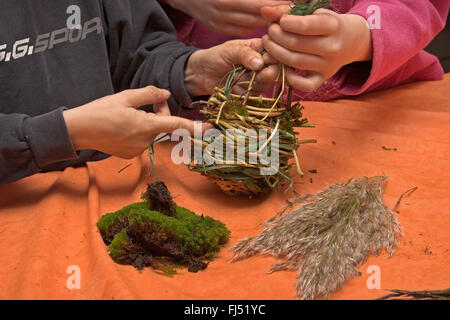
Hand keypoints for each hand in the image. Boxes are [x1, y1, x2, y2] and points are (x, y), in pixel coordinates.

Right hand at [63, 86, 210, 158]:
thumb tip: (166, 94)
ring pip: (153, 133)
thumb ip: (150, 95)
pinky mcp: (130, 155)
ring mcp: (138, 150)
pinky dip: (140, 131)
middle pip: (164, 126)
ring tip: (129, 112)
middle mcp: (146, 142)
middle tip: (148, 100)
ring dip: (150, 121)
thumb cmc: (100, 111)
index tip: (211, 129)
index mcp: (147, 126)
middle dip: (161, 112)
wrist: (78, 130)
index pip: (177, 126)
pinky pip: (143, 140)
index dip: (196, 128)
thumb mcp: (126, 97)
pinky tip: (124, 125)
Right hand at [165, 0, 288, 35]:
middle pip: (259, 15)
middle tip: (292, 12)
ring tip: (282, 18)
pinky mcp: (218, 28)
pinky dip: (254, 25)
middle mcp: (224, 10)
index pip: (261, 4)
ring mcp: (220, 21)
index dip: (278, 4)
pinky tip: (263, 20)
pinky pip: (242, 29)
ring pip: (252, 24)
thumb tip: (274, 0)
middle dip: (276, 14)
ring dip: (267, 21)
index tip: (292, 4)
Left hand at [185, 38, 279, 96]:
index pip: (274, 52)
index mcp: (258, 48)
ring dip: (255, 83)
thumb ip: (244, 54)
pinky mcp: (250, 92)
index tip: (266, 60)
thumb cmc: (214, 57)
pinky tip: (236, 87)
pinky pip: (255, 95)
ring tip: (240, 78)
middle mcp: (260, 63)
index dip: (275, 57)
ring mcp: (256, 79)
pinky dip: (247, 92)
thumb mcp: (228, 51)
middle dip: (268, 73)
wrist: (200, 75)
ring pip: (266, 83)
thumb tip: (260, 62)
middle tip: (256, 73)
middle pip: (275, 69)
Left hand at [261, 6, 372, 91]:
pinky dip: (289, 78)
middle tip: (270, 31)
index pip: (304, 26)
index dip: (285, 22)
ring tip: (269, 43)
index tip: (280, 20)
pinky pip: (304, 85)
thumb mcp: (314, 13)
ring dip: (275, 52)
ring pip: (294, 62)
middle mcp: (332, 48)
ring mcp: (328, 66)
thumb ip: (289, 12)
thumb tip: (265, 11)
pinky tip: (282, 66)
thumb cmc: (327, 24)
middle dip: (276, 36)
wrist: (352, 41)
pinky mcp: (323, 79)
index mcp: (333, 26)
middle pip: (295, 44)